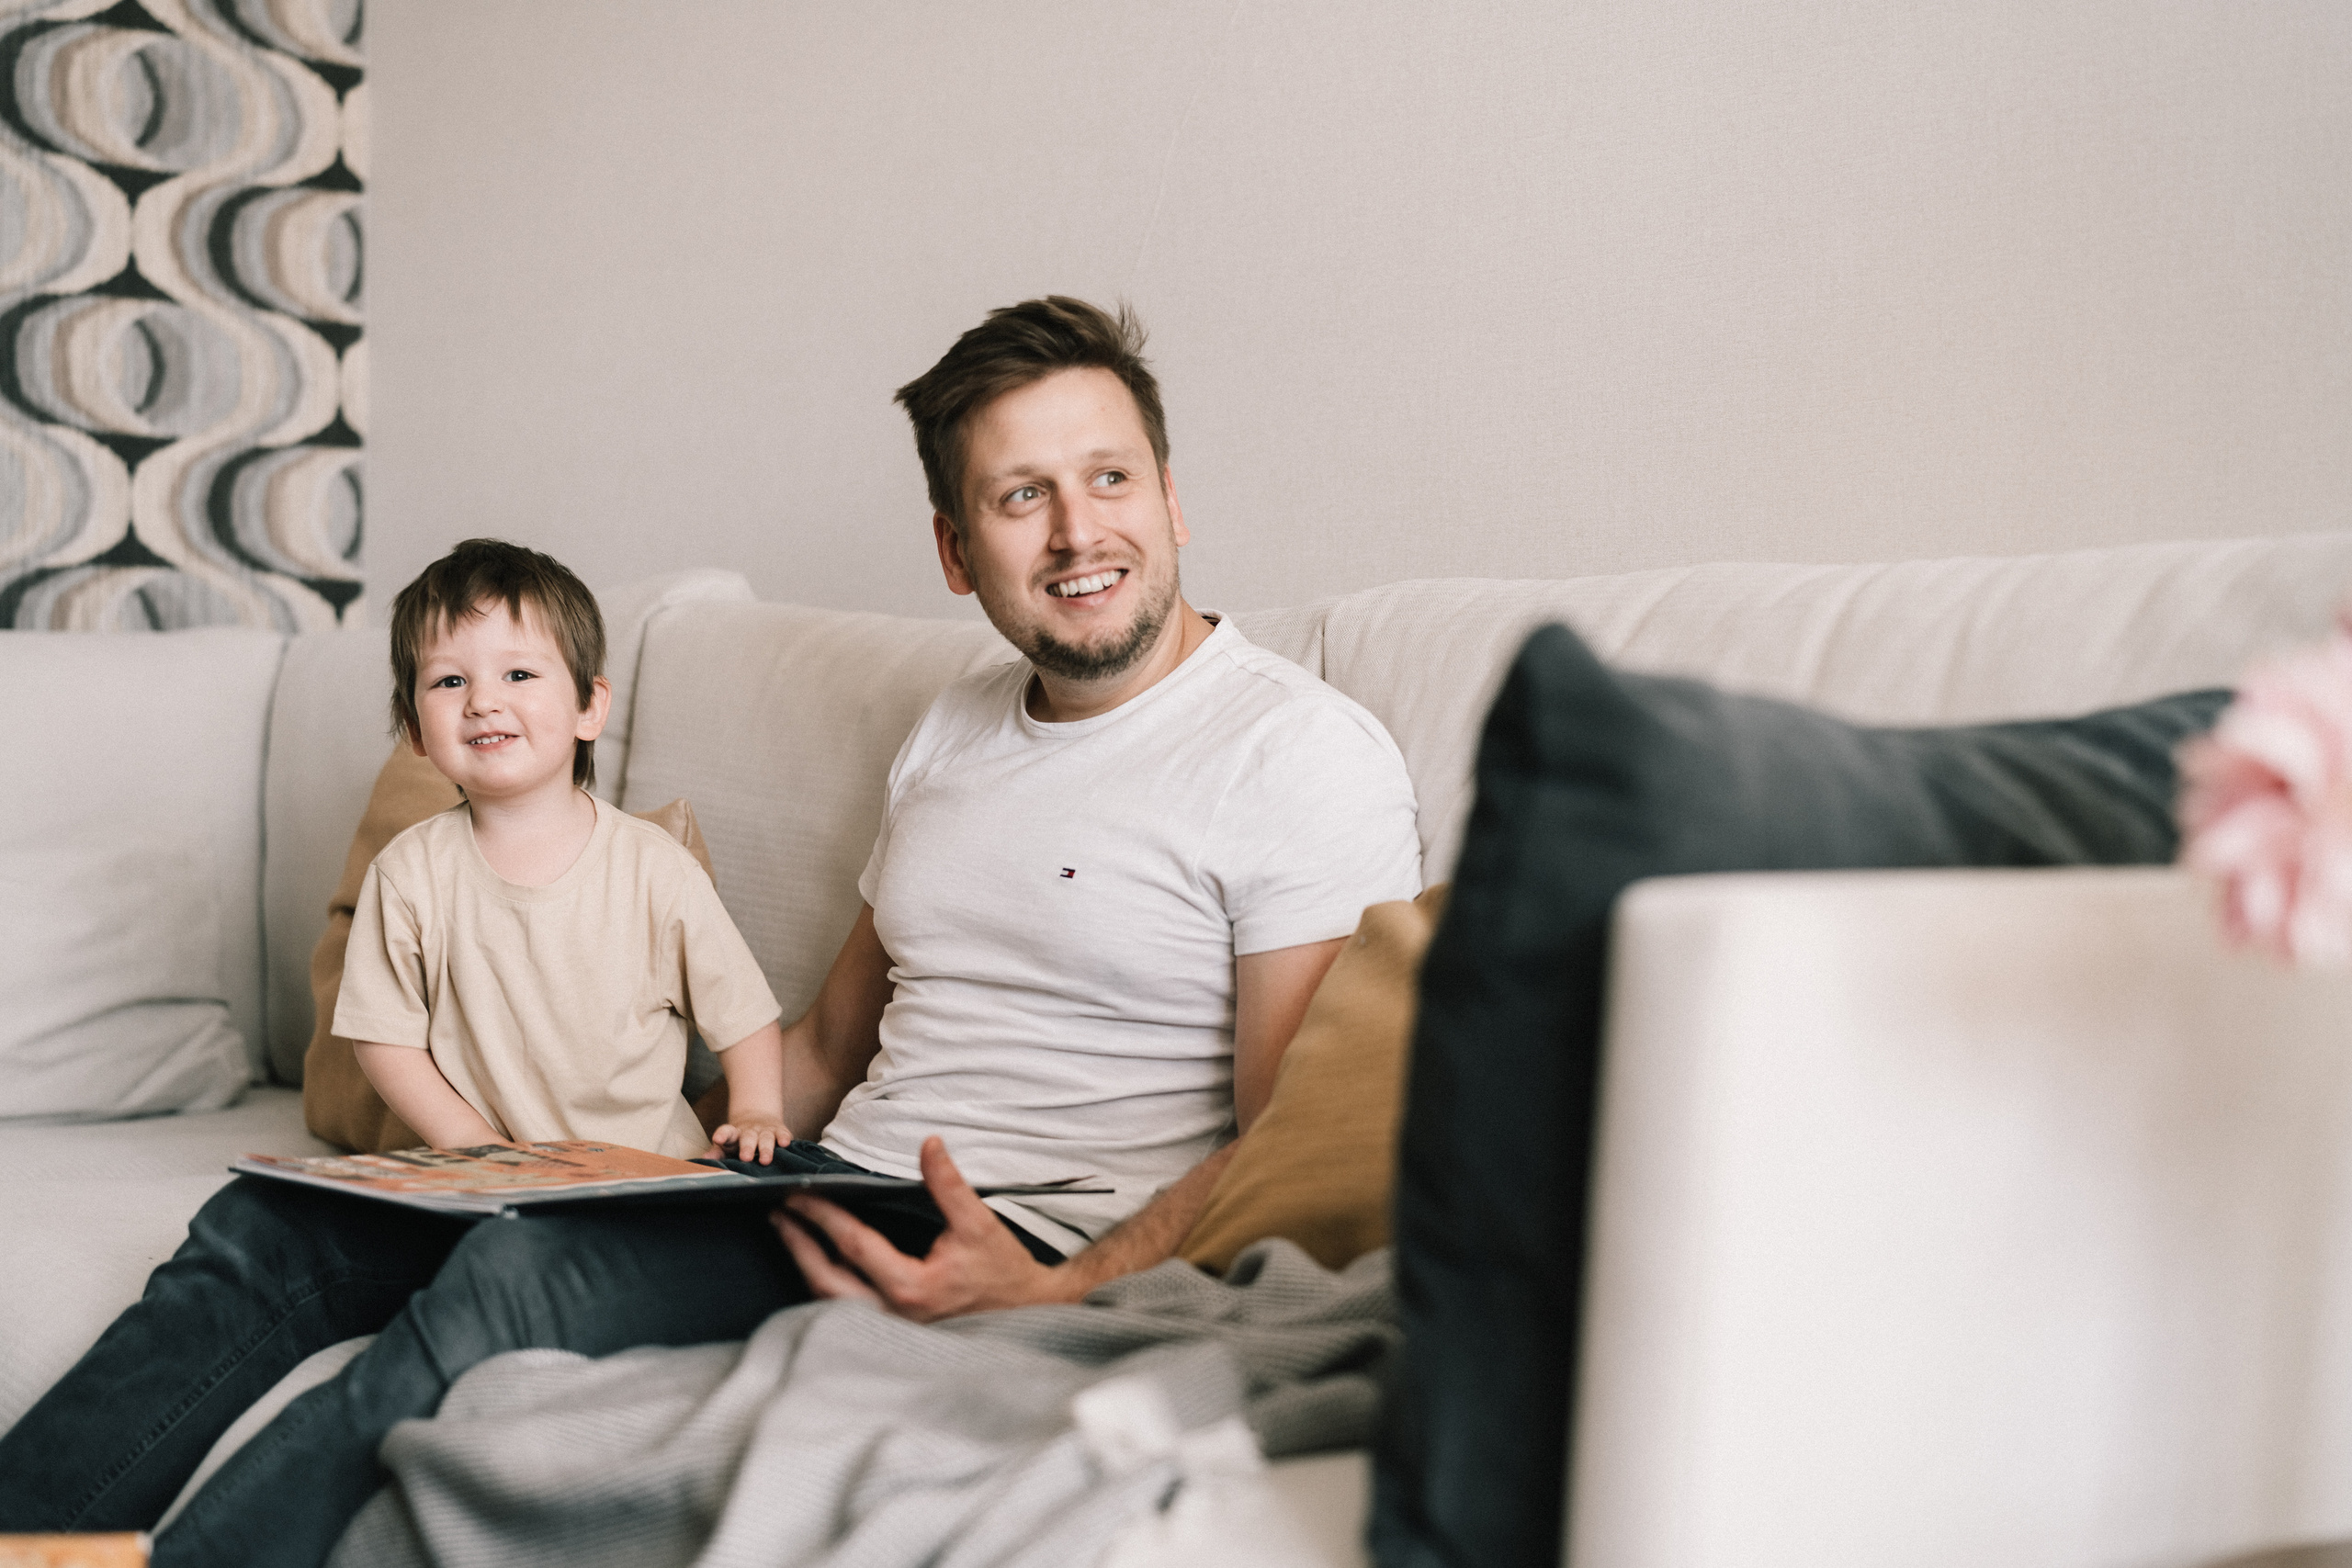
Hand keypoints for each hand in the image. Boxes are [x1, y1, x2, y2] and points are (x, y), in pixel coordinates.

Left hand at [709, 1111, 788, 1164]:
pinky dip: (784, 1138)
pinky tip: (785, 1143)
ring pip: (766, 1138)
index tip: (718, 1139)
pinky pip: (783, 1134)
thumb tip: (703, 1160)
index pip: (727, 1132)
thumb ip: (716, 1153)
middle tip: (745, 1158)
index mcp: (734, 1135)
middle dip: (747, 1147)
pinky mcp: (780, 1131)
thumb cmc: (739, 1141)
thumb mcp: (727, 1145)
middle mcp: (750, 1131)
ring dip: (766, 1149)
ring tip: (765, 1160)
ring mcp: (766, 1130)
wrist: (759, 1119)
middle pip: (748, 1137)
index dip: (722, 1135)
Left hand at [770, 1136, 1083, 1321]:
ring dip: (806, 1267)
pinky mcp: (893, 1332)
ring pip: (831, 1302)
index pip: (852, 1245)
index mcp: (910, 1286)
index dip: (822, 1217)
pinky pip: (846, 1311)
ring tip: (790, 1235)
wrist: (1028, 1313)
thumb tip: (928, 1143)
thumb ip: (949, 1184)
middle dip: (798, 1245)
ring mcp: (890, 1328)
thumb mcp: (978, 1223)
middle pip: (826, 1280)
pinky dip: (825, 1286)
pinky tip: (817, 1265)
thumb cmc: (1003, 1271)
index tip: (798, 1195)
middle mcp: (893, 1314)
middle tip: (778, 1214)